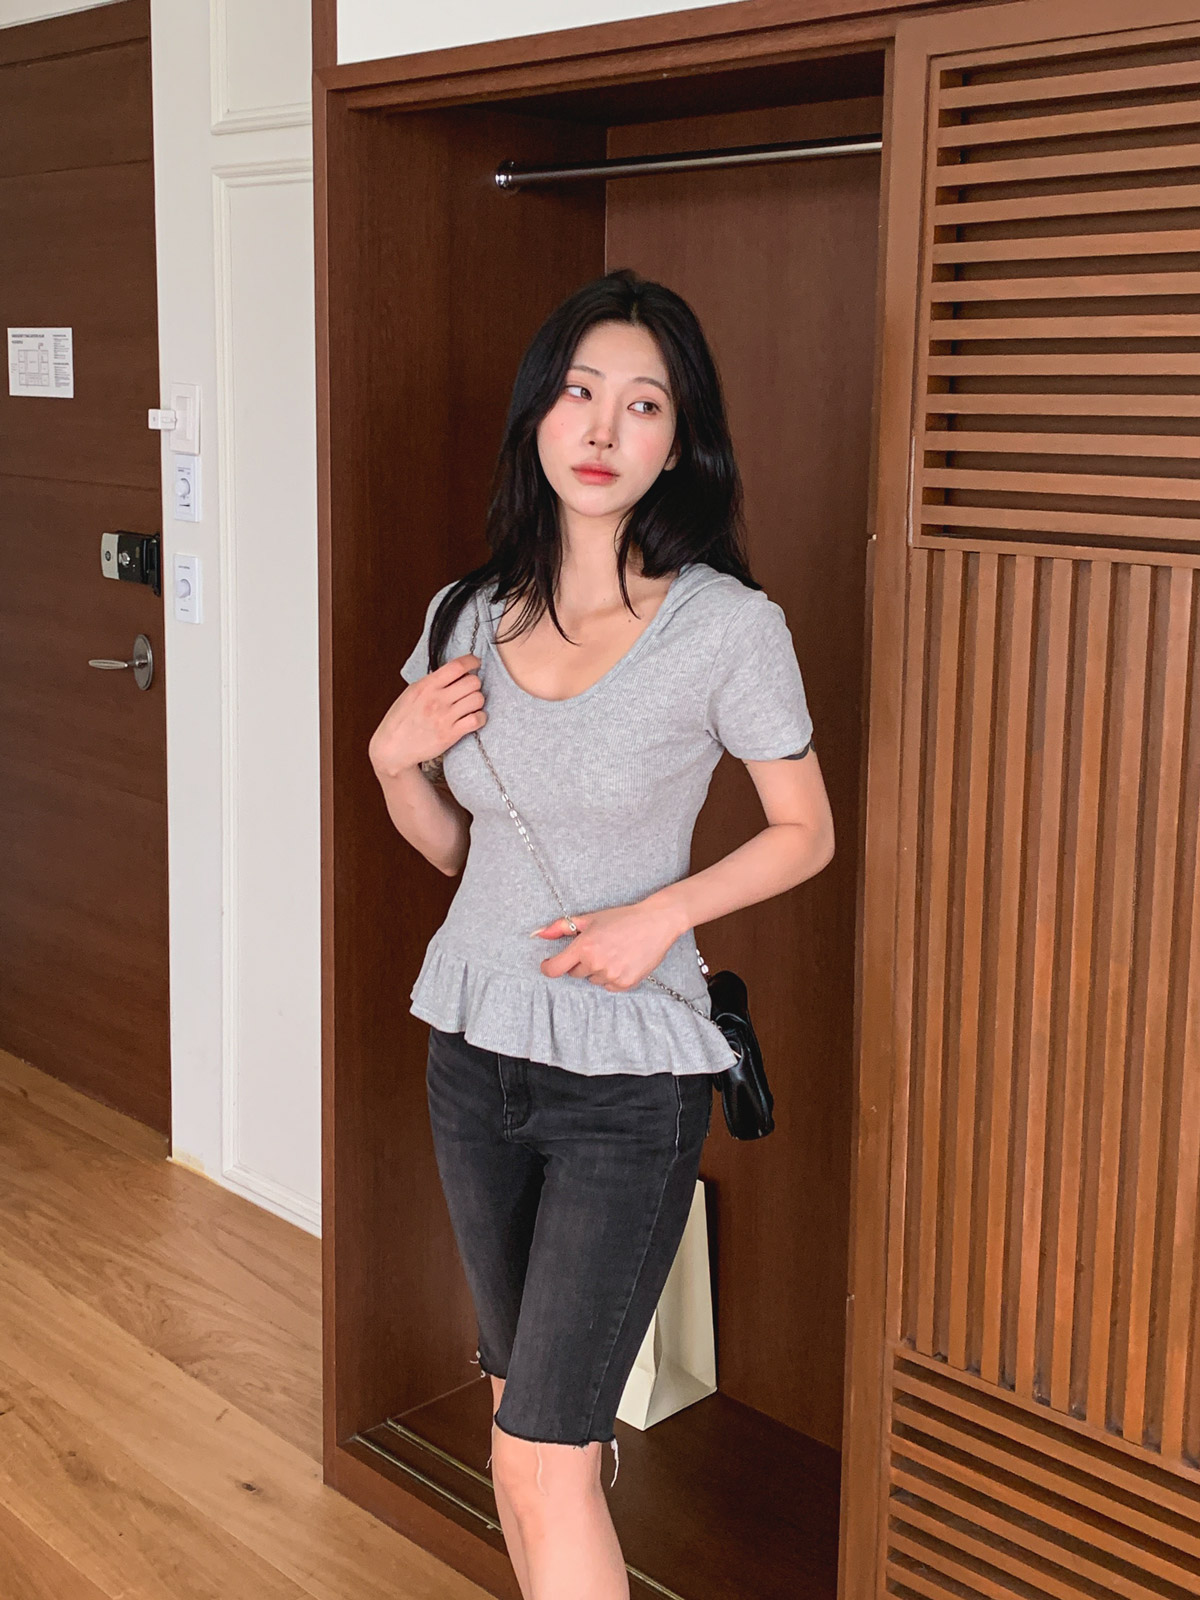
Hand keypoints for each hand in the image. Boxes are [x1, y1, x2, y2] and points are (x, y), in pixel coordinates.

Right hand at [368, 652, 484, 779]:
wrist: (393, 749)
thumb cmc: (400, 721)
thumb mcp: (411, 694)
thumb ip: (431, 683)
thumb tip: (452, 674)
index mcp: (425, 686)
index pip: (456, 666)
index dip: (471, 661)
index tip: (475, 663)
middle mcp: (436, 700)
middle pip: (472, 682)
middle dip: (474, 684)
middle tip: (469, 689)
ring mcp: (444, 717)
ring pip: (478, 699)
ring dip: (477, 701)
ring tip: (470, 705)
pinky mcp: (450, 734)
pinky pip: (477, 720)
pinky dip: (480, 718)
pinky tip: (473, 718)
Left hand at [531, 900, 686, 991]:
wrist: (656, 923)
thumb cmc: (622, 918)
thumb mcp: (590, 919)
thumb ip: (561, 927)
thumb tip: (538, 934)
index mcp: (584, 946)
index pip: (555, 969)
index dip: (548, 967)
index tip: (549, 964)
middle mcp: (596, 963)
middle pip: (575, 973)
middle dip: (581, 962)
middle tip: (597, 947)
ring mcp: (611, 975)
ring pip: (593, 980)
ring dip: (597, 970)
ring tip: (613, 953)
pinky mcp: (625, 984)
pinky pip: (608, 986)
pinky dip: (612, 977)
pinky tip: (622, 961)